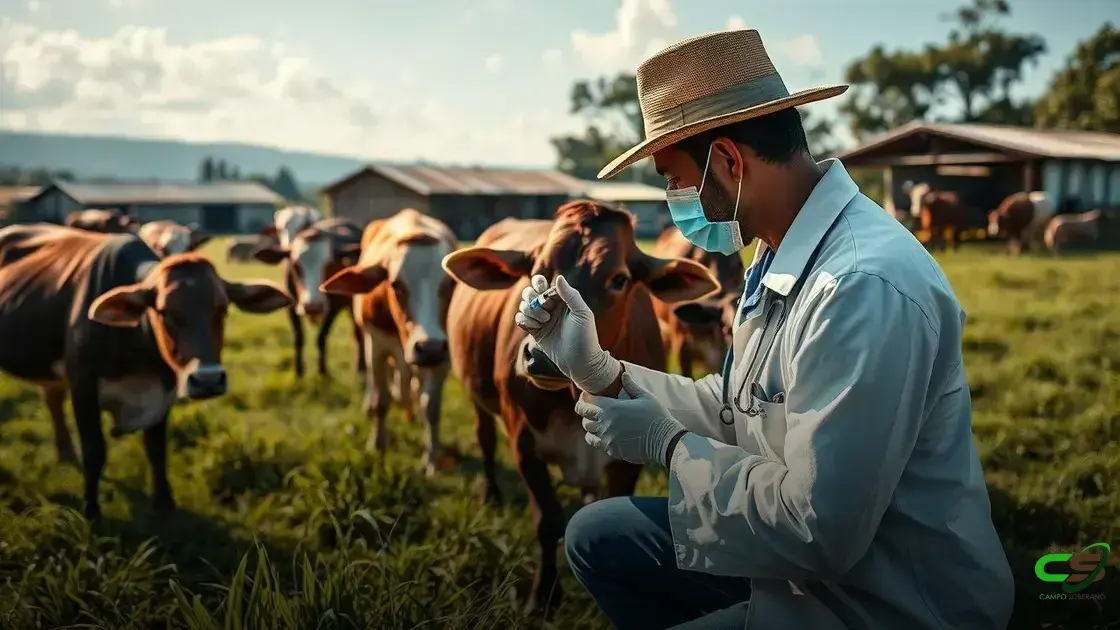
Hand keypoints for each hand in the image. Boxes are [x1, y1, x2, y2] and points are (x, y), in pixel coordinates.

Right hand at [515, 274, 620, 393]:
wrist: (581, 362)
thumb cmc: (586, 337)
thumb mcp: (582, 313)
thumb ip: (570, 295)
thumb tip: (558, 277)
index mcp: (562, 299)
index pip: (543, 285)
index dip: (538, 283)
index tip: (540, 288)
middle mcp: (550, 308)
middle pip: (530, 294)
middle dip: (532, 298)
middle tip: (545, 310)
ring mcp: (542, 320)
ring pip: (524, 306)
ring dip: (530, 311)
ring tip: (544, 322)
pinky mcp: (535, 332)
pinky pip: (521, 319)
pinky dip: (523, 320)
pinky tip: (534, 327)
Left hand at [574, 372, 686, 465]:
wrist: (664, 441)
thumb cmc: (656, 416)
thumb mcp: (645, 397)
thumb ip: (631, 386)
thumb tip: (623, 375)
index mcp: (611, 408)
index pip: (587, 401)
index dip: (586, 397)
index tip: (590, 395)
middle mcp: (605, 423)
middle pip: (583, 415)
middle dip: (584, 409)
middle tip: (590, 407)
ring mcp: (607, 438)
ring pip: (588, 430)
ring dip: (590, 424)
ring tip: (598, 420)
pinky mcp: (611, 450)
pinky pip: (596, 443)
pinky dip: (597, 437)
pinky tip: (606, 433)